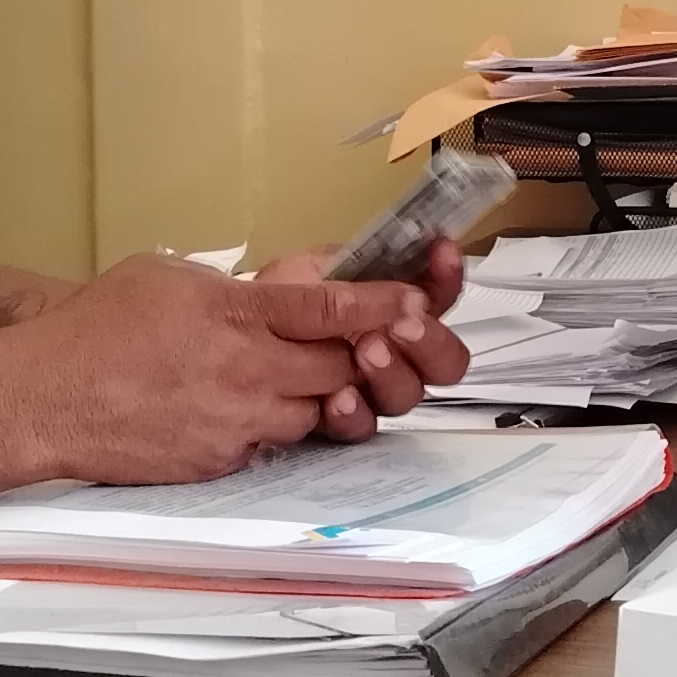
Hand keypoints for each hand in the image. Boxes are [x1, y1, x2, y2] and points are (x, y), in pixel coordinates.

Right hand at [0, 253, 468, 480]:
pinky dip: (269, 427)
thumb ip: (233, 287)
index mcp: (233, 313)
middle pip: (339, 368)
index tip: (420, 302)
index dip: (382, 307)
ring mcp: (235, 423)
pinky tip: (235, 410)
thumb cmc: (96, 328)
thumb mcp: (167, 277)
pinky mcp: (221, 462)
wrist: (43, 399)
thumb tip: (280, 289)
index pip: (330, 309)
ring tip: (275, 377)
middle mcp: (244, 370)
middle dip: (356, 357)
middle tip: (358, 345)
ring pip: (313, 413)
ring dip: (314, 396)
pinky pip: (270, 444)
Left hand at [252, 239, 470, 435]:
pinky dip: (356, 411)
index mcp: (395, 312)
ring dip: (394, 373)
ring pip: (409, 394)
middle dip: (431, 341)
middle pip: (445, 361)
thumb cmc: (273, 300)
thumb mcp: (316, 270)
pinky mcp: (344, 422)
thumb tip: (417, 249)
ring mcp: (373, 391)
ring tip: (368, 352)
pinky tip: (340, 397)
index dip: (447, 277)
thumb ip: (369, 268)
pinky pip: (364, 427)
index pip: (440, 297)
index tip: (441, 254)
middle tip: (405, 326)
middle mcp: (396, 355)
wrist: (228, 339)